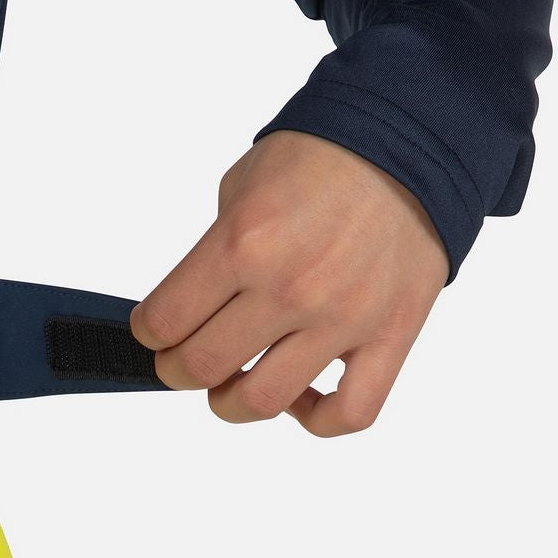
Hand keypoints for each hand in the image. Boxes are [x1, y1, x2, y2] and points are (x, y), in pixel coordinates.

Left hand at [129, 131, 449, 435]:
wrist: (409, 138)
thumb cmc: (321, 155)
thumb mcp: (242, 186)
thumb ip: (213, 253)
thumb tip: (191, 308)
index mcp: (244, 242)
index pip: (164, 322)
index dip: (147, 333)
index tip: (153, 332)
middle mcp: (291, 286)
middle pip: (203, 367)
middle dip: (178, 370)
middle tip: (182, 361)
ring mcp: (343, 318)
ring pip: (264, 401)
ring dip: (232, 402)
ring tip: (233, 385)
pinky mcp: (391, 336)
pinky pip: (350, 411)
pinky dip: (315, 419)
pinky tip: (299, 399)